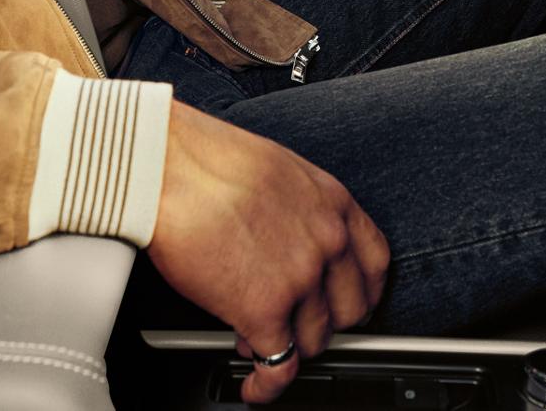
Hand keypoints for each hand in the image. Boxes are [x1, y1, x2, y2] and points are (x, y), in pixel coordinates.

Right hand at [148, 100, 389, 403]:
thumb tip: (290, 244)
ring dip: (289, 347)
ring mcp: (300, 278)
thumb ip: (301, 211)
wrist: (170, 167)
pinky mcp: (264, 309)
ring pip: (315, 340)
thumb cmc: (210, 161)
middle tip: (298, 323)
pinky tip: (254, 385)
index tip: (346, 303)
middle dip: (324, 322)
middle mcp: (327, 241)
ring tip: (261, 342)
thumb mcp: (280, 172)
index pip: (375, 263)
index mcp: (334, 203)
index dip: (361, 292)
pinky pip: (279, 366)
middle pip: (351, 309)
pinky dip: (267, 384)